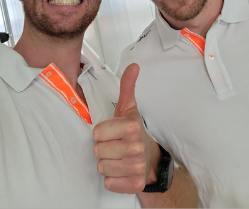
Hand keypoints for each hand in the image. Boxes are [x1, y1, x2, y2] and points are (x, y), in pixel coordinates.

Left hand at [93, 63, 159, 192]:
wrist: (152, 160)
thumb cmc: (134, 134)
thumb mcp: (129, 109)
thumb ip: (127, 87)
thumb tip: (133, 66)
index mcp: (132, 127)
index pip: (96, 133)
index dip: (102, 133)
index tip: (112, 133)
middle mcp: (136, 147)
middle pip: (98, 151)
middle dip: (104, 149)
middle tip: (116, 146)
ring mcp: (136, 167)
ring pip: (102, 168)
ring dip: (107, 164)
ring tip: (118, 158)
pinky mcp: (134, 184)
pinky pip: (109, 183)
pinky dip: (112, 180)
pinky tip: (121, 172)